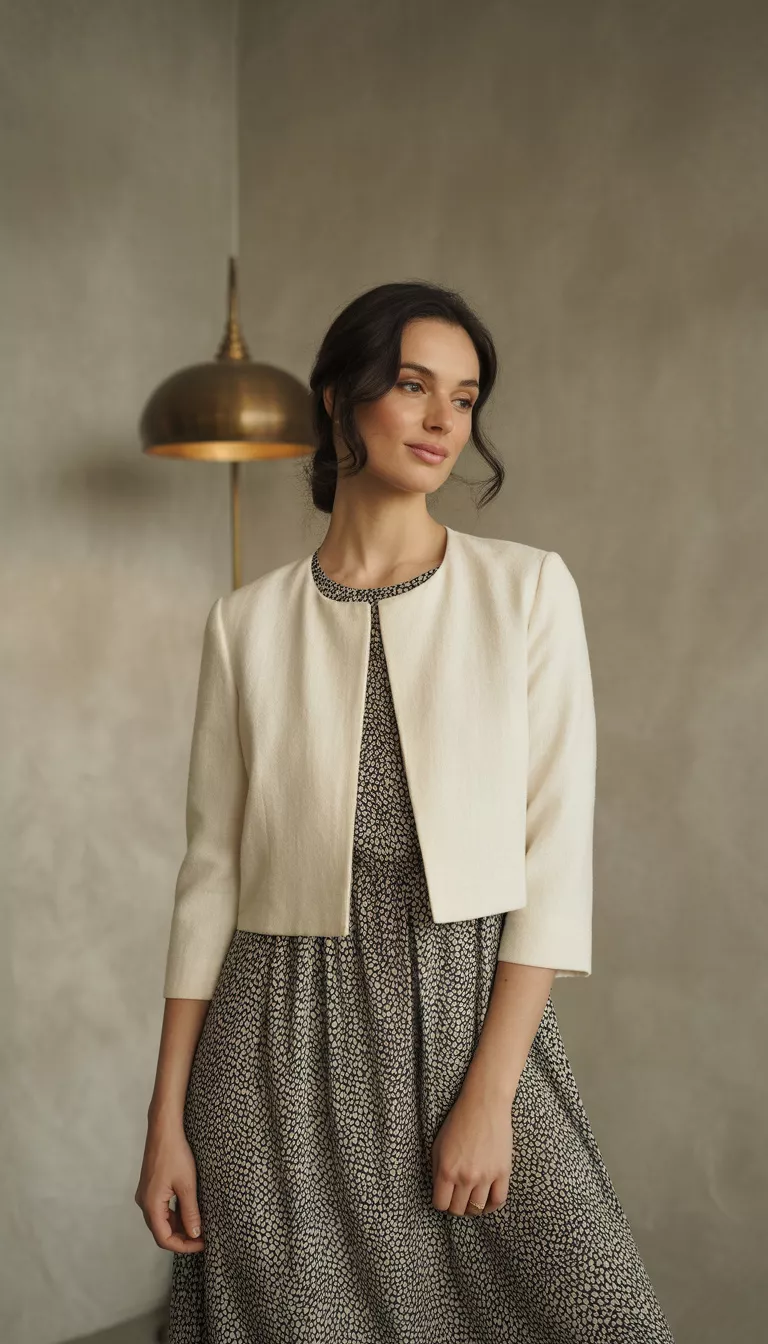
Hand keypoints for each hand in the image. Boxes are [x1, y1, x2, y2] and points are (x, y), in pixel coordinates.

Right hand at [135, 1118, 204, 1253]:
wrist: (164, 1129)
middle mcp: (144, 1203)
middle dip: (182, 1238)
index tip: (202, 1244)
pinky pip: (161, 1209)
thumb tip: (195, 1234)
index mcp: (151, 1205)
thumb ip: (190, 1211)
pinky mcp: (150, 1187)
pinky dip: (174, 1214)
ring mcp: (146, 1195)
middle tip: (203, 1237)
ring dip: (179, 1226)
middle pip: (161, 1231)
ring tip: (199, 1226)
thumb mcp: (187, 1185)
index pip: (164, 1239)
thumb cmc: (175, 1154)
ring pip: (162, 1220)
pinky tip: (189, 1211)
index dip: (183, 1246)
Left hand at [430, 1077, 513, 1216]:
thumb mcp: (438, 1145)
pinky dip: (491, 1207)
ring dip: (472, 1208)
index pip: (441, 1204)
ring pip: (477, 1208)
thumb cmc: (458, 1122)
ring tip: (471, 1200)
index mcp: (446, 1170)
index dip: (441, 1203)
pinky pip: (498, 1201)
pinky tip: (486, 1202)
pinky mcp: (503, 1173)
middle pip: (458, 1209)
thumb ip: (437, 1171)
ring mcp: (486, 1176)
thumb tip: (440, 1191)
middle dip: (456, 1206)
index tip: (444, 1198)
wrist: (484, 1105)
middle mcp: (465, 1177)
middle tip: (458, 1198)